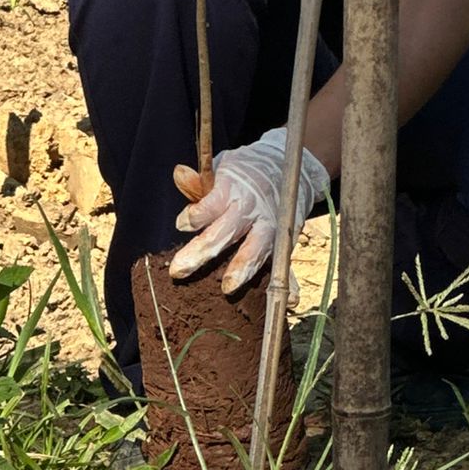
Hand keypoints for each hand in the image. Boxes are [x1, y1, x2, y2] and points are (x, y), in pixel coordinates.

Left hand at [170, 127, 329, 294]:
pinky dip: (289, 283)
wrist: (290, 167)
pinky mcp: (284, 240)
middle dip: (203, 251)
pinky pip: (286, 263)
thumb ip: (200, 181)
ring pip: (256, 248)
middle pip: (226, 231)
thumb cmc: (247, 171)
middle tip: (179, 271)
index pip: (213, 202)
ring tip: (227, 288)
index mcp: (233, 188)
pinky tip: (290, 302)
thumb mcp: (223, 167)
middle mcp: (252, 208)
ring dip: (243, 269)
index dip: (197, 213)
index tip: (183, 223)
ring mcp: (271, 225)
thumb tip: (179, 174)